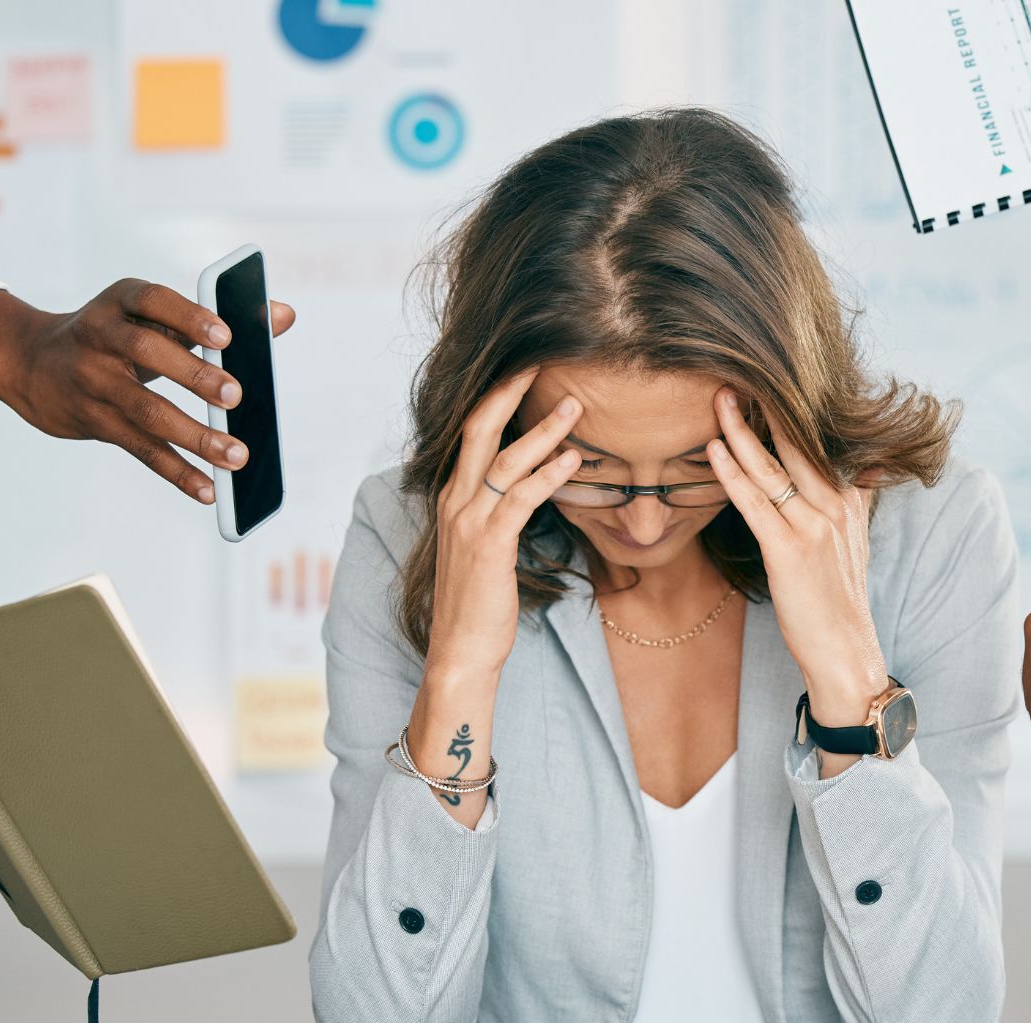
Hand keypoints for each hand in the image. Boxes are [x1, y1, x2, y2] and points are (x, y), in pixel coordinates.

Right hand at [0, 281, 296, 503]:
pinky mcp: (94, 421)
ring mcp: (94, 381)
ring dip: (194, 436)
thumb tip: (284, 315)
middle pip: (147, 353)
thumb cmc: (117, 335)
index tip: (226, 336)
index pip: (153, 300)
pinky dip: (176, 471)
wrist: (32, 362)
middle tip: (236, 395)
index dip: (188, 316)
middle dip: (194, 375)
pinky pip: (140, 449)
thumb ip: (217, 318)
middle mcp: (101, 337)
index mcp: (121, 301)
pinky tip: (208, 489)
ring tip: (236, 456)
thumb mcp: (152, 315)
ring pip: (146, 410)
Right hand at [405, 369, 581, 828]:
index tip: (527, 370)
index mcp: (453, 497)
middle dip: (509, 391)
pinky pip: (520, 499)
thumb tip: (531, 487)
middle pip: (478, 428)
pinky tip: (574, 460)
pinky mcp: (489, 545)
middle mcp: (455, 501)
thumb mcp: (486, 548)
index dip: (497, 398)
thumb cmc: (480, 603)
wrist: (460, 653)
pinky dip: (548, 474)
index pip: (471, 433)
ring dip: (543, 429)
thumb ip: (500, 512)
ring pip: (504, 459)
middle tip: (542, 361)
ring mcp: (469, 522)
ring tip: (577, 405)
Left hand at [706, 389, 885, 775]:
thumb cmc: (840, 599)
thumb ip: (859, 496)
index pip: (816, 441)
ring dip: (741, 430)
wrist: (845, 652)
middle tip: (734, 368)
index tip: (763, 376)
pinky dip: (733, 473)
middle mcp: (834, 505)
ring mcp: (814, 527)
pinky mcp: (790, 551)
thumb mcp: (856, 540)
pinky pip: (756, 502)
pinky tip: (714, 450)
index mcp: (847, 499)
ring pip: (773, 468)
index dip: (789, 409)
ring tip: (717, 396)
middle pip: (796, 443)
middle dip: (764, 406)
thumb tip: (869, 463)